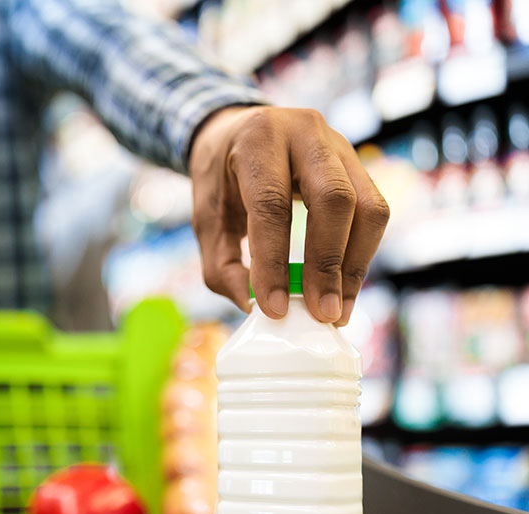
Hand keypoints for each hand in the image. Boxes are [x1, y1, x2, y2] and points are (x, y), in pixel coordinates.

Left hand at [189, 106, 389, 325]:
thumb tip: (255, 307)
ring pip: (367, 207)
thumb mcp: (206, 219)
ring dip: (354, 266)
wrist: (236, 131)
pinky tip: (344, 288)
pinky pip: (374, 212)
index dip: (274, 261)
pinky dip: (361, 255)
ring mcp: (339, 144)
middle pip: (333, 199)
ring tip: (338, 310)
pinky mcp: (358, 163)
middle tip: (321, 314)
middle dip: (328, 263)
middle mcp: (305, 132)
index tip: (275, 309)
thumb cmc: (220, 179)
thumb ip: (222, 266)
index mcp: (257, 139)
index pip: (271, 203)